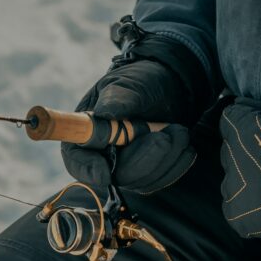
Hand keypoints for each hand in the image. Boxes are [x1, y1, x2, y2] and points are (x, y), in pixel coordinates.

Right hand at [61, 35, 198, 193]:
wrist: (171, 86)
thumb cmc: (142, 81)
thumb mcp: (129, 83)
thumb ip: (118, 98)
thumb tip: (104, 112)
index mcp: (86, 130)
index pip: (77, 158)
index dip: (88, 168)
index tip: (104, 172)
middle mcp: (102, 153)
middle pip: (115, 174)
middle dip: (143, 159)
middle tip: (164, 138)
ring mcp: (126, 165)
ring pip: (142, 179)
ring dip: (166, 157)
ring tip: (178, 130)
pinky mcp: (148, 172)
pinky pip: (161, 179)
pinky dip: (176, 163)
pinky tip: (183, 143)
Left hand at [219, 97, 260, 239]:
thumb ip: (255, 109)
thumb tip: (236, 104)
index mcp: (236, 130)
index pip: (227, 125)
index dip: (244, 131)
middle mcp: (226, 157)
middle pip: (229, 155)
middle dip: (245, 158)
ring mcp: (229, 188)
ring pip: (231, 183)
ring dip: (247, 184)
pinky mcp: (235, 214)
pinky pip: (236, 209)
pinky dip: (250, 209)